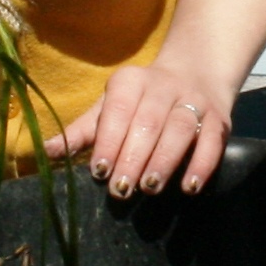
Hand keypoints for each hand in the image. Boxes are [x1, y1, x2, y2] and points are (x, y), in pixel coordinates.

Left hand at [43, 62, 233, 197]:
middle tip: (122, 189)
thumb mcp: (109, 108)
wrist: (195, 75)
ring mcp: (194, 102)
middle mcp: (163, 87)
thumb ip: (82, 132)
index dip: (109, 141)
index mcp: (130, 82)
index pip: (118, 111)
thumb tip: (47, 152)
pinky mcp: (219, 119)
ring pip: (180, 130)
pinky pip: (211, 142)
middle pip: (149, 122)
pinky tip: (189, 187)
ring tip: (151, 187)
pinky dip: (201, 164)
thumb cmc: (140, 101)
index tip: (100, 171)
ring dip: (165, 160)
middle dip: (134, 157)